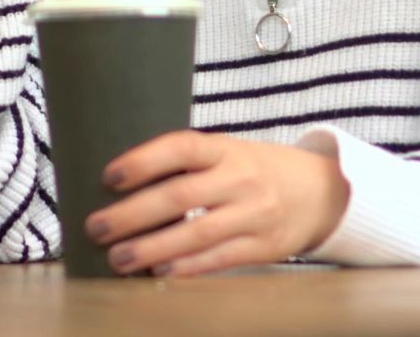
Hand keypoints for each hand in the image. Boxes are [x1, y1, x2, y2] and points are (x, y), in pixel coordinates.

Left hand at [84, 130, 349, 277]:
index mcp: (226, 149)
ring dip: (152, 249)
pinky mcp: (264, 247)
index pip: (181, 147)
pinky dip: (186, 267)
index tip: (108, 176)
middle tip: (96, 228)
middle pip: (180, 196)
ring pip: (197, 233)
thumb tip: (121, 184)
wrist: (323, 192)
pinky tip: (158, 273)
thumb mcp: (229, 153)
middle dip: (133, 214)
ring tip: (118, 260)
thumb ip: (188, 164)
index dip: (144, 160)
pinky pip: (219, 259)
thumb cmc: (257, 170)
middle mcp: (241, 179)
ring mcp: (255, 214)